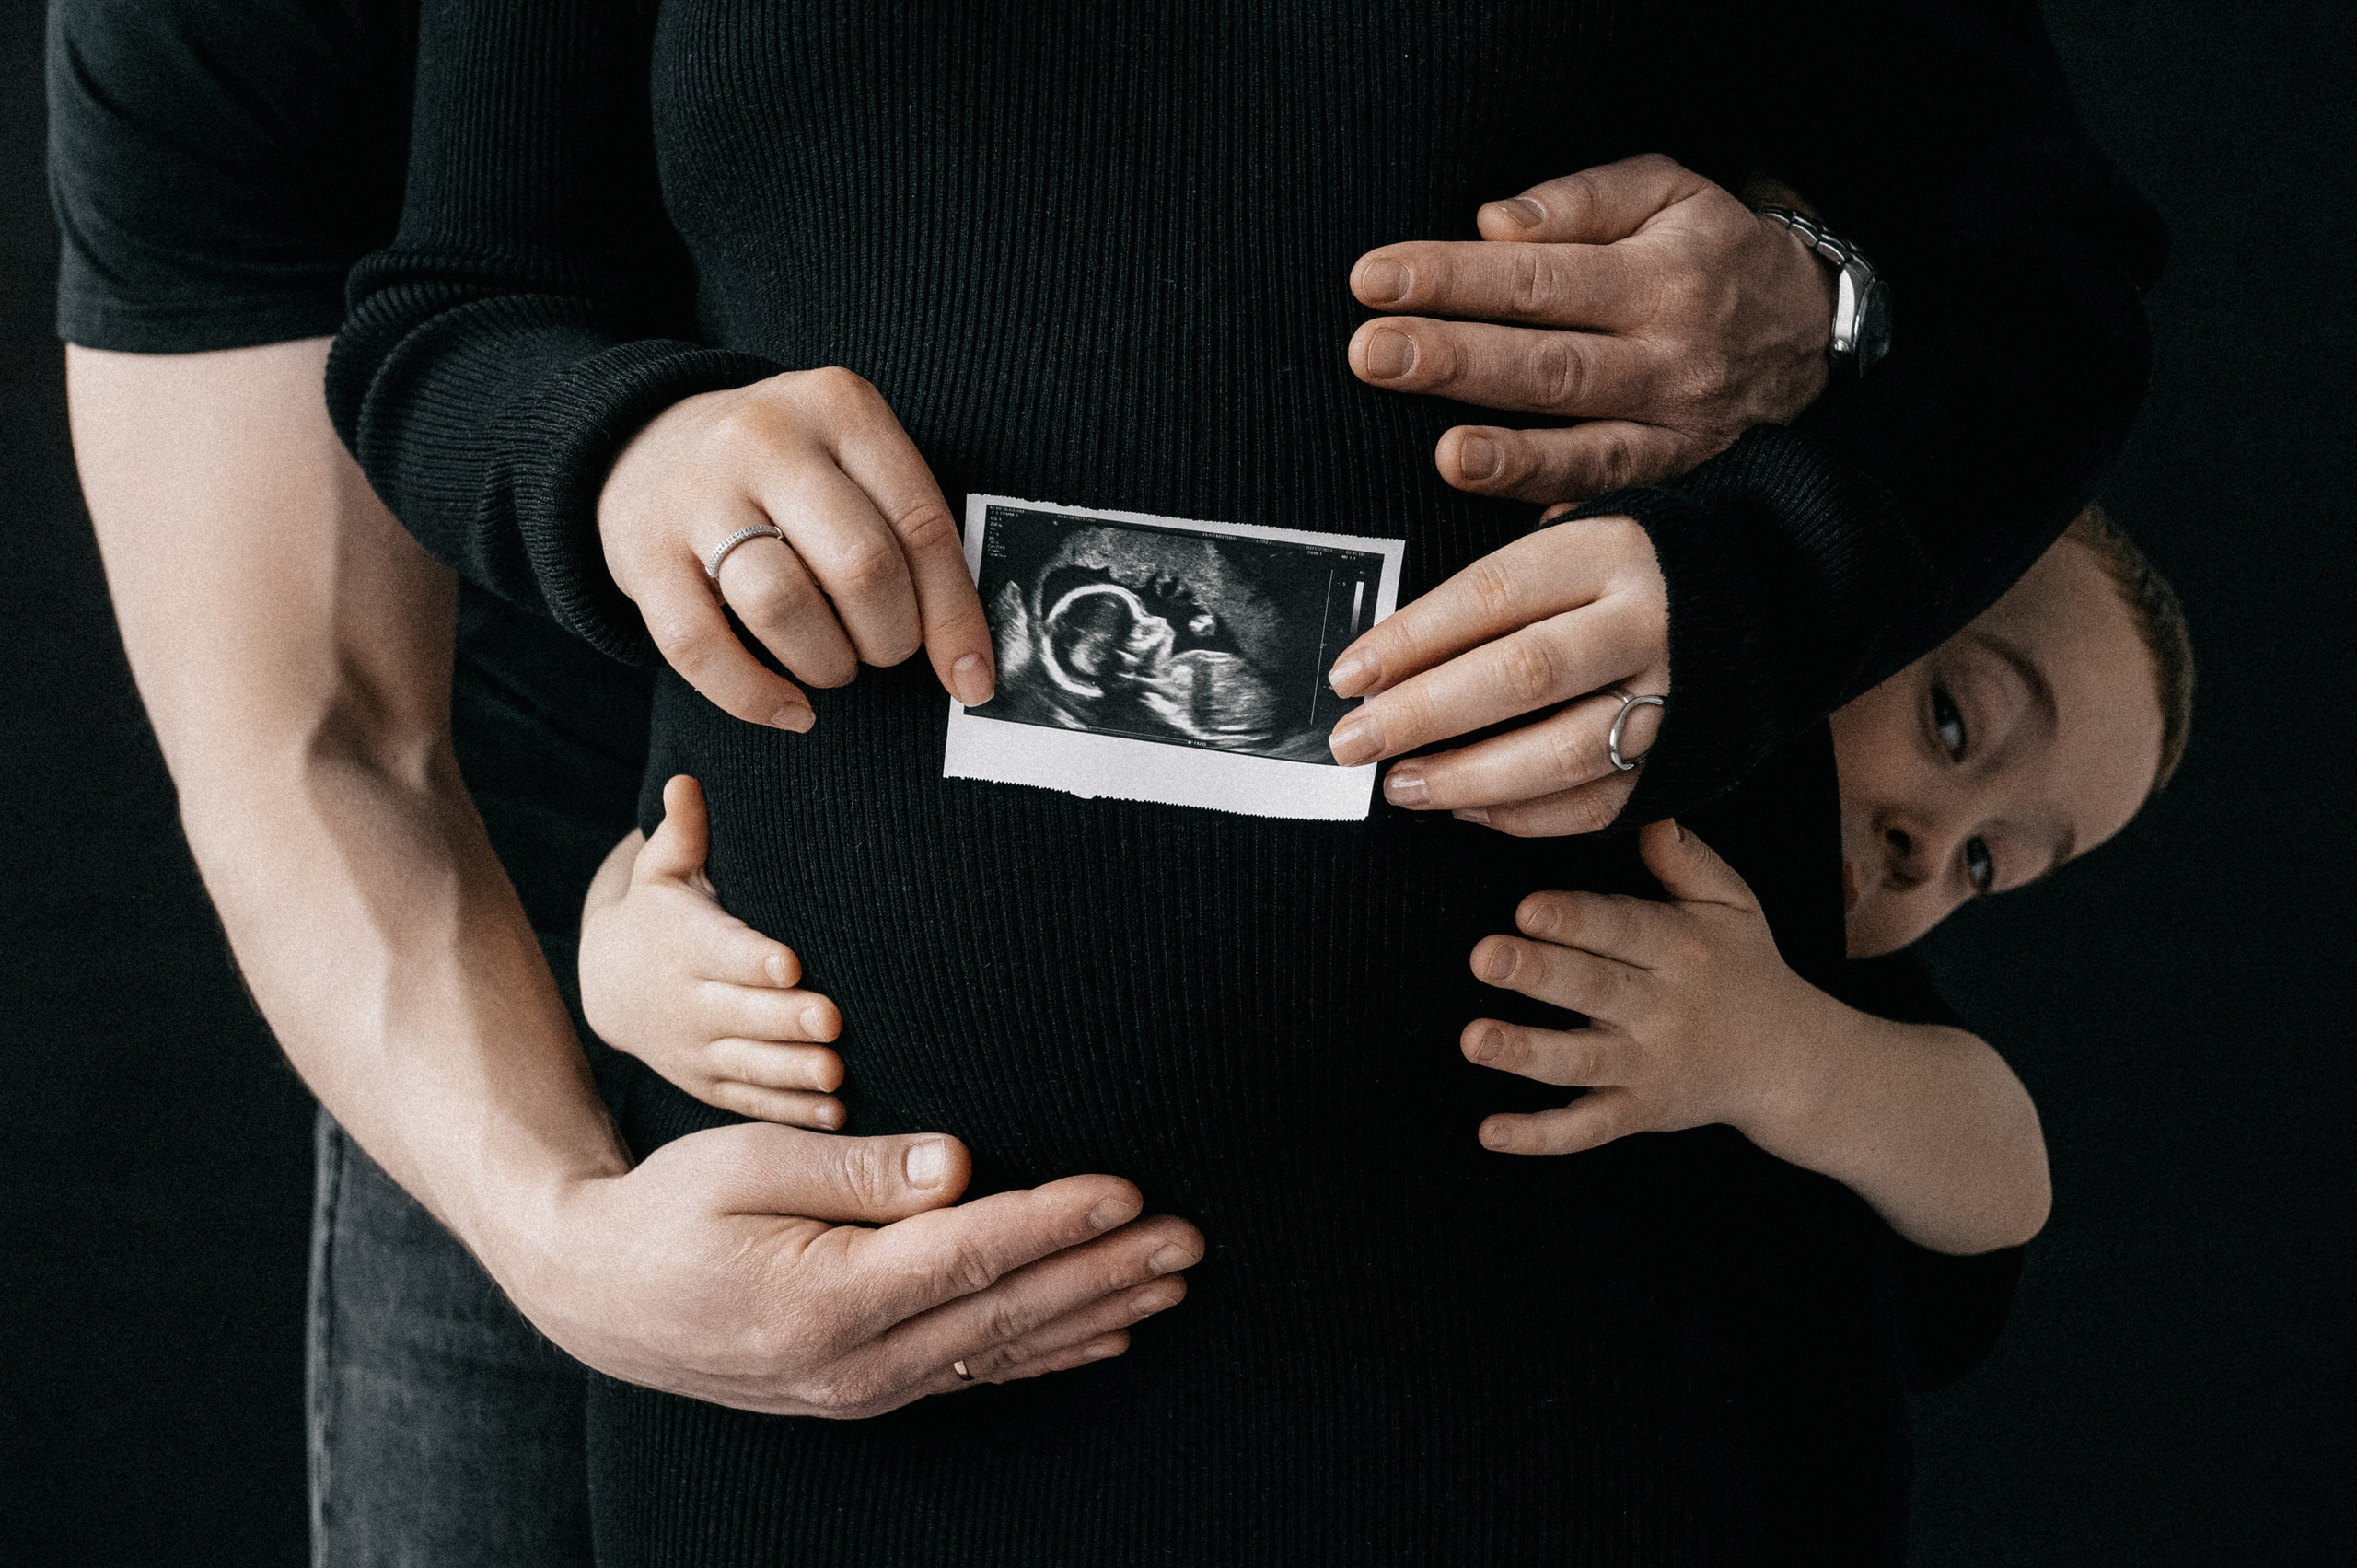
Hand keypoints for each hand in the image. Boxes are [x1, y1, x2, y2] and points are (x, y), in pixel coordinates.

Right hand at [506, 1123, 1202, 1416]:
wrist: (594, 1292)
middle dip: (1106, 1273)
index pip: (969, 1255)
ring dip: (1094, 1314)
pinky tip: (1103, 1336)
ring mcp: (860, 1389)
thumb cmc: (665, 1209)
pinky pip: (975, 1374)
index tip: (1130, 1192)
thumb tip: (962, 1164)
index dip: (1057, 1222)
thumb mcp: (746, 1164)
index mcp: (823, 1297)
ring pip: (1003, 1350)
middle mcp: (852, 1361)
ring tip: (1171, 1283)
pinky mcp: (862, 1391)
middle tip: (1188, 1240)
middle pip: (1006, 1311)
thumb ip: (861, 1171)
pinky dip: (1046, 1354)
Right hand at [581, 776, 847, 1129]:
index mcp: (684, 945)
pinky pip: (753, 1102)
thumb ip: (682, 833)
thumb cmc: (660, 912)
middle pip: (743, 1014)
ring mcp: (699, 1051)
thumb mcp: (661, 870)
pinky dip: (791, 1113)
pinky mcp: (710, 1085)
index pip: (722, 952)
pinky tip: (836, 1116)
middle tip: (834, 1021)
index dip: (754, 959)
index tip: (791, 962)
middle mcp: (689, 1003)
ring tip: (837, 1074)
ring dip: (793, 1073)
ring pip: (749, 1066)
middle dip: (787, 1020)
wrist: (613, 984)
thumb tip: (685, 782)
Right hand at [598, 367, 995, 729]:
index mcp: (840, 407)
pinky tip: (789, 708)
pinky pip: (701, 648)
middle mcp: (766, 438)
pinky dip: (755, 697)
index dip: (954, 616)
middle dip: (890, 637)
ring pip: (782, 605)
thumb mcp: (852, 463)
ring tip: (832, 665)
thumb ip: (907, 534)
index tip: (971, 678)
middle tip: (883, 650)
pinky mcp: (641, 554)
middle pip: (860, 566)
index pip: (920, 525)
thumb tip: (968, 662)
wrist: (647, 442)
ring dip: (827, 663)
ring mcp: (697, 493)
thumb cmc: (782, 474)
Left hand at [1327, 514, 1666, 834]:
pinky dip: (1520, 815)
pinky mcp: (1682, 760)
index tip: (1349, 674)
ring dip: (1466, 778)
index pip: (1492, 595)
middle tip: (1353, 741)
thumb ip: (1497, 587)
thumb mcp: (1578, 540)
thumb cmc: (1633, 574)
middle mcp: (1647, 622)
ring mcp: (1674, 697)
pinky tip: (1463, 808)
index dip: (1412, 638)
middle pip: (1523, 675)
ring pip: (1559, 751)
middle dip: (1424, 714)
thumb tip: (1389, 652)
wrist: (1770, 602)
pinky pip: (1593, 803)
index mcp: (1610, 551)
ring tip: (1399, 786)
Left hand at [1348, 154, 1832, 502]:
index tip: (1372, 279)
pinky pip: (1621, 506)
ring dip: (1514, 457)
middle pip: (1550, 363)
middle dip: (1456, 360)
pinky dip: (1573, 522)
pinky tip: (1520, 540)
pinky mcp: (1680, 481)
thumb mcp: (1667, 191)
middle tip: (1373, 354)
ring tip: (1447, 454)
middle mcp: (1669, 358)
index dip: (1451, 277)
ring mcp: (1677, 430)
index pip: (1536, 275)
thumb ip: (1581, 200)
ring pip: (1586, 447)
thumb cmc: (1712, 252)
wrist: (1813, 328)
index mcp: (1658, 276)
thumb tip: (1492, 224)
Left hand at [1460, 820, 1825, 1153]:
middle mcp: (1662, 1008)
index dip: (1576, 919)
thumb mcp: (1731, 902)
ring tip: (1475, 1040)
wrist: (1792, 1060)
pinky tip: (1491, 1132)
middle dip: (1538, 973)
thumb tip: (1644, 806)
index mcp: (1679, 948)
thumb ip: (1683, 857)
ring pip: (1580, 1061)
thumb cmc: (1746, 967)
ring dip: (1525, 1053)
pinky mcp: (1637, 1111)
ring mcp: (1646, 1065)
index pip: (1622, 928)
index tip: (1528, 907)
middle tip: (1485, 957)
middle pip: (1593, 989)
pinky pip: (1585, 1128)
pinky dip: (1539, 1135)